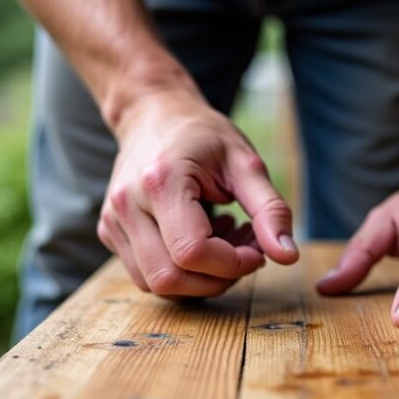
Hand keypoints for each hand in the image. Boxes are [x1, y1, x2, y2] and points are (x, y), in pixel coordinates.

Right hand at [97, 95, 297, 296]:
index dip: (233, 264)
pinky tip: (200, 239)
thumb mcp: (245, 162)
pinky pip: (145, 275)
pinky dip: (180, 272)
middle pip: (169, 278)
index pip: (192, 252)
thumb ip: (269, 209)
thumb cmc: (202, 135)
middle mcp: (127, 204)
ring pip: (156, 284)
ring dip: (199, 279)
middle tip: (244, 251)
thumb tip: (288, 256)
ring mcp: (113, 220)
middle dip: (217, 279)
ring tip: (223, 242)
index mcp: (161, 181)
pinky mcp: (109, 231)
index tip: (257, 250)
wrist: (152, 114)